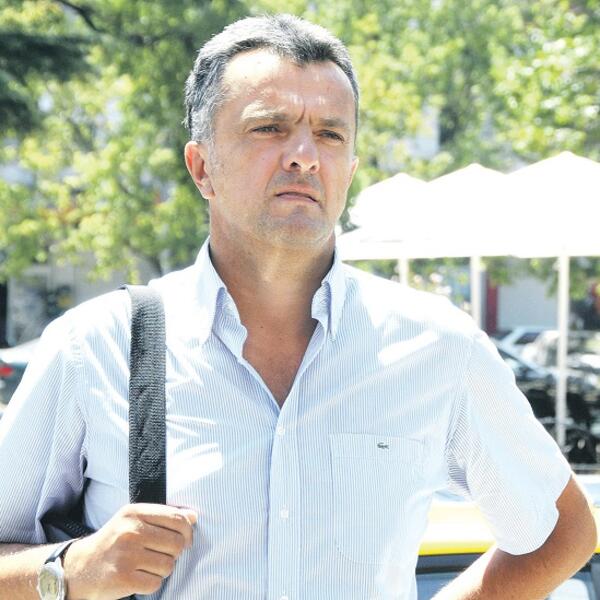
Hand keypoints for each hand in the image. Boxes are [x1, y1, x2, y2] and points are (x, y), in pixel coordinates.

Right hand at [63, 503, 197, 599]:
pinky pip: (156, 583)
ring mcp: (126, 555)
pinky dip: (151, 583)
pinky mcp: (122, 578)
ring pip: (168, 565)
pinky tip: (139, 577)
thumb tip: (193, 517)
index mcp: (134, 512)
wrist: (79, 568)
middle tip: (161, 555)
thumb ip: (164, 517)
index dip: (187, 532)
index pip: (177, 518)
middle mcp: (130, 530)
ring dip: (162, 569)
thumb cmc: (114, 542)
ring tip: (147, 566)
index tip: (185, 540)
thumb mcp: (133, 520)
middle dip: (175, 553)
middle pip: (176, 543)